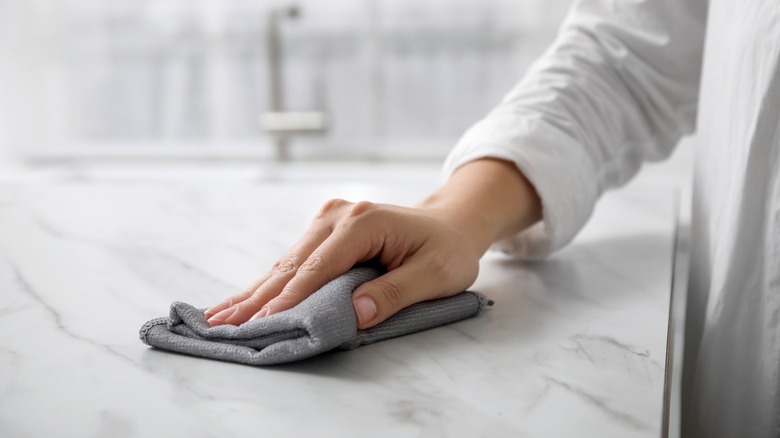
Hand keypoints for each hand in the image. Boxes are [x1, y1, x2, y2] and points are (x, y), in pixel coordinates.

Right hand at [204, 158, 541, 328]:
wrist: (451, 224)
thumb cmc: (447, 250)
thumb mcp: (434, 275)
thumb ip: (394, 293)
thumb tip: (355, 313)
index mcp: (363, 222)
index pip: (318, 267)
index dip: (290, 298)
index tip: (262, 322)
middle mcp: (339, 214)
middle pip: (292, 263)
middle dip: (258, 297)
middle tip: (221, 325)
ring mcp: (329, 218)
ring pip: (286, 261)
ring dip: (255, 291)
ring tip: (219, 315)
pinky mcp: (325, 228)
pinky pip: (294, 260)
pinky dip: (270, 282)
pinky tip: (244, 298)